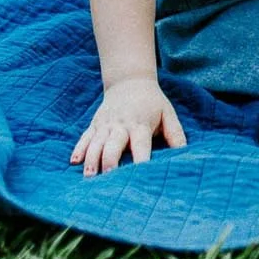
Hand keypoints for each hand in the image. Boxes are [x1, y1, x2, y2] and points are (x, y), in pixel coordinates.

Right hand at [71, 76, 187, 175]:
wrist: (130, 81)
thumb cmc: (152, 102)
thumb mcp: (168, 114)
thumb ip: (175, 134)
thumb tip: (184, 153)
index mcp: (140, 124)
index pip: (140, 143)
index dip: (140, 158)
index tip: (140, 173)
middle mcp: (121, 125)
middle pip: (113, 144)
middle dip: (111, 160)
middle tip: (109, 177)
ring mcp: (105, 124)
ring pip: (96, 143)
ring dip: (92, 159)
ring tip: (89, 176)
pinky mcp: (95, 124)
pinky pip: (84, 137)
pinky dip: (79, 149)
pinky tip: (74, 161)